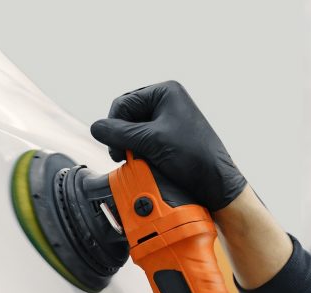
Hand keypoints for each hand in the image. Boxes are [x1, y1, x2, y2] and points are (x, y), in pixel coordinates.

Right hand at [89, 80, 247, 211]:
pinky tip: (144, 162)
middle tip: (124, 155)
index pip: (124, 103)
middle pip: (127, 116)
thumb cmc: (192, 157)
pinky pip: (144, 140)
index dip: (115, 126)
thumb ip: (119, 133)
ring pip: (134, 130)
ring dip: (130, 145)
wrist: (216, 182)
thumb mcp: (151, 141)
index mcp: (165, 92)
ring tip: (135, 160)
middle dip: (122, 136)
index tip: (118, 148)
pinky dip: (139, 151)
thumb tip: (95, 128)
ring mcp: (169, 120)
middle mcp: (167, 102)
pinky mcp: (169, 137)